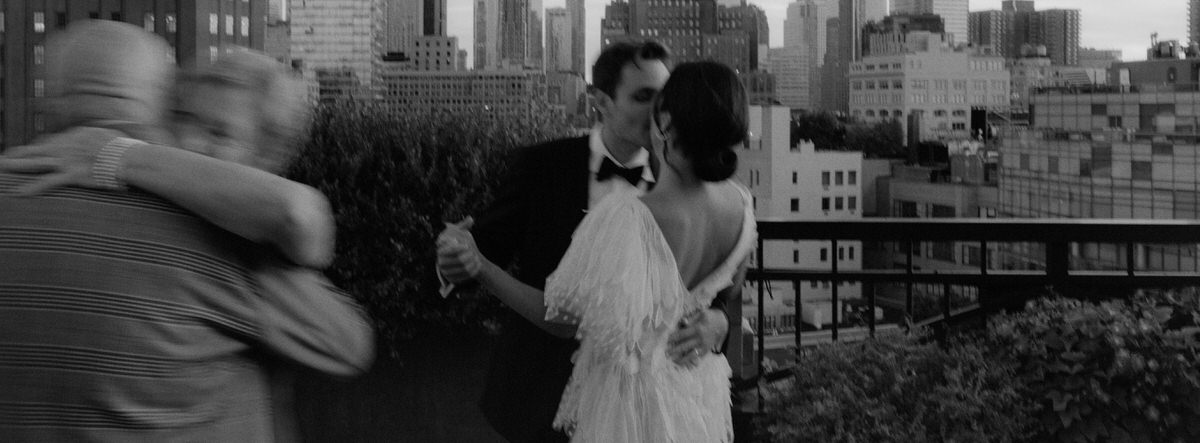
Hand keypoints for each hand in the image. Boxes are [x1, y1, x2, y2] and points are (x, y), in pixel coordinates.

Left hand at [0, 127, 126, 194]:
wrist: (126, 157)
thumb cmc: (122, 146)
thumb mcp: (108, 133)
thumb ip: (98, 134)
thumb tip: (100, 134)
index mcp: (74, 136)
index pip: (51, 141)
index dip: (40, 147)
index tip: (32, 152)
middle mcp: (65, 147)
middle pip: (36, 149)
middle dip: (18, 154)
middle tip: (4, 156)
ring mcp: (65, 161)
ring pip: (35, 162)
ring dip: (16, 165)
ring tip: (1, 167)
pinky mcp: (70, 175)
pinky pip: (47, 182)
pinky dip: (33, 188)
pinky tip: (19, 193)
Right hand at [435, 217, 482, 283]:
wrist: (465, 259)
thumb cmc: (462, 243)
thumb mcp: (462, 233)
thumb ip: (464, 225)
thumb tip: (470, 219)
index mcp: (440, 249)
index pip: (444, 250)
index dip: (455, 248)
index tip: (467, 245)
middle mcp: (440, 261)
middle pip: (451, 261)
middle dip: (464, 257)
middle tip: (473, 253)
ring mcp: (445, 271)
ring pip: (457, 269)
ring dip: (469, 264)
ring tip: (476, 259)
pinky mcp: (451, 279)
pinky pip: (460, 278)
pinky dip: (470, 273)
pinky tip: (476, 267)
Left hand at [668, 308, 728, 367]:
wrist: (723, 323)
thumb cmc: (709, 316)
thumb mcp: (701, 313)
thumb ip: (691, 319)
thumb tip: (683, 322)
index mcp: (698, 329)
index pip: (682, 334)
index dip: (674, 338)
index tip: (667, 341)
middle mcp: (701, 339)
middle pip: (685, 346)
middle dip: (675, 350)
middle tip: (666, 353)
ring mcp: (704, 346)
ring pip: (691, 354)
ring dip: (682, 359)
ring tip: (673, 361)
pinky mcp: (707, 350)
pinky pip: (698, 357)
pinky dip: (690, 361)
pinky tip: (683, 363)